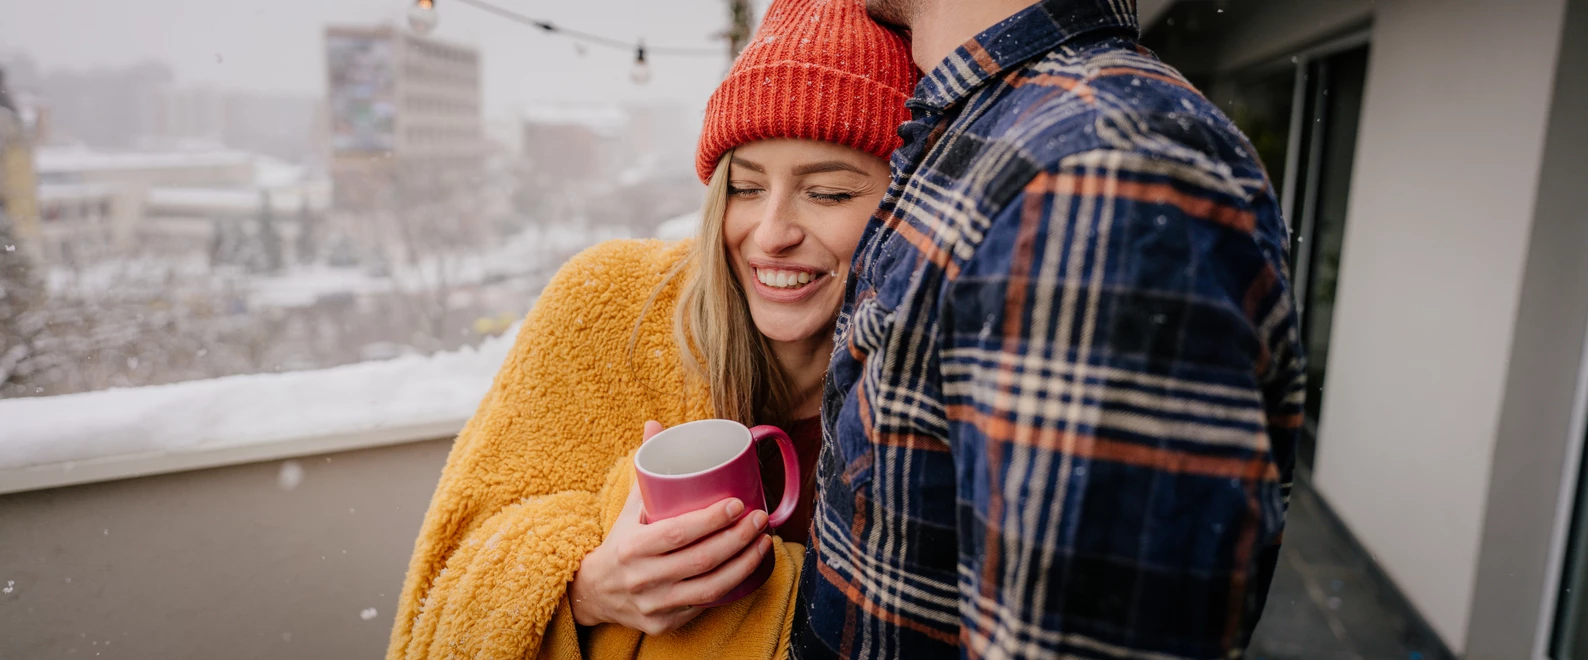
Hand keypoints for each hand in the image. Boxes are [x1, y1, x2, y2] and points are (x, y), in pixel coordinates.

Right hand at [568, 420, 775, 634]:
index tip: (738, 503)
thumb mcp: (627, 507)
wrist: (593, 593)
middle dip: (737, 539)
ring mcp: (655, 605)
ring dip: (743, 564)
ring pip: (709, 588)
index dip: (711, 520)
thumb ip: (645, 467)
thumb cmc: (621, 542)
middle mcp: (642, 579)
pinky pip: (705, 605)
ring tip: (764, 542)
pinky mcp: (664, 624)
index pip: (677, 533)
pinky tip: (749, 568)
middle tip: (760, 518)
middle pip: (700, 560)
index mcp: (631, 547)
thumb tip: (654, 424)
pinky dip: (732, 587)